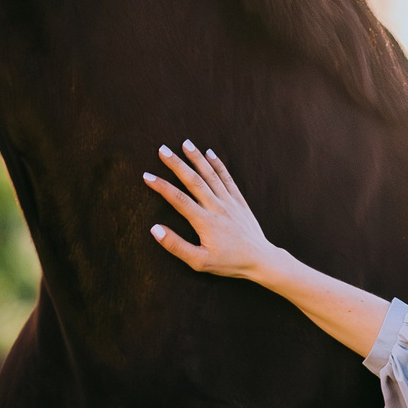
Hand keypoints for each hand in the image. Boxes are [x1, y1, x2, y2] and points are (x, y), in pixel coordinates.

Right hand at [145, 140, 279, 280]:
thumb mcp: (199, 262)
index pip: (178, 199)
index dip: (161, 186)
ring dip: (197, 158)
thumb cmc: (228, 263)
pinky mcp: (239, 201)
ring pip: (211, 175)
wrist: (260, 260)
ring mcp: (230, 202)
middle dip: (176, 164)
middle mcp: (217, 207)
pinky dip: (218, 165)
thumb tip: (155, 229)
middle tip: (162, 150)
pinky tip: (210, 153)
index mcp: (204, 222)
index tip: (147, 176)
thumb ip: (176, 245)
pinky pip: (227, 178)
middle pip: (193, 180)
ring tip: (185, 144)